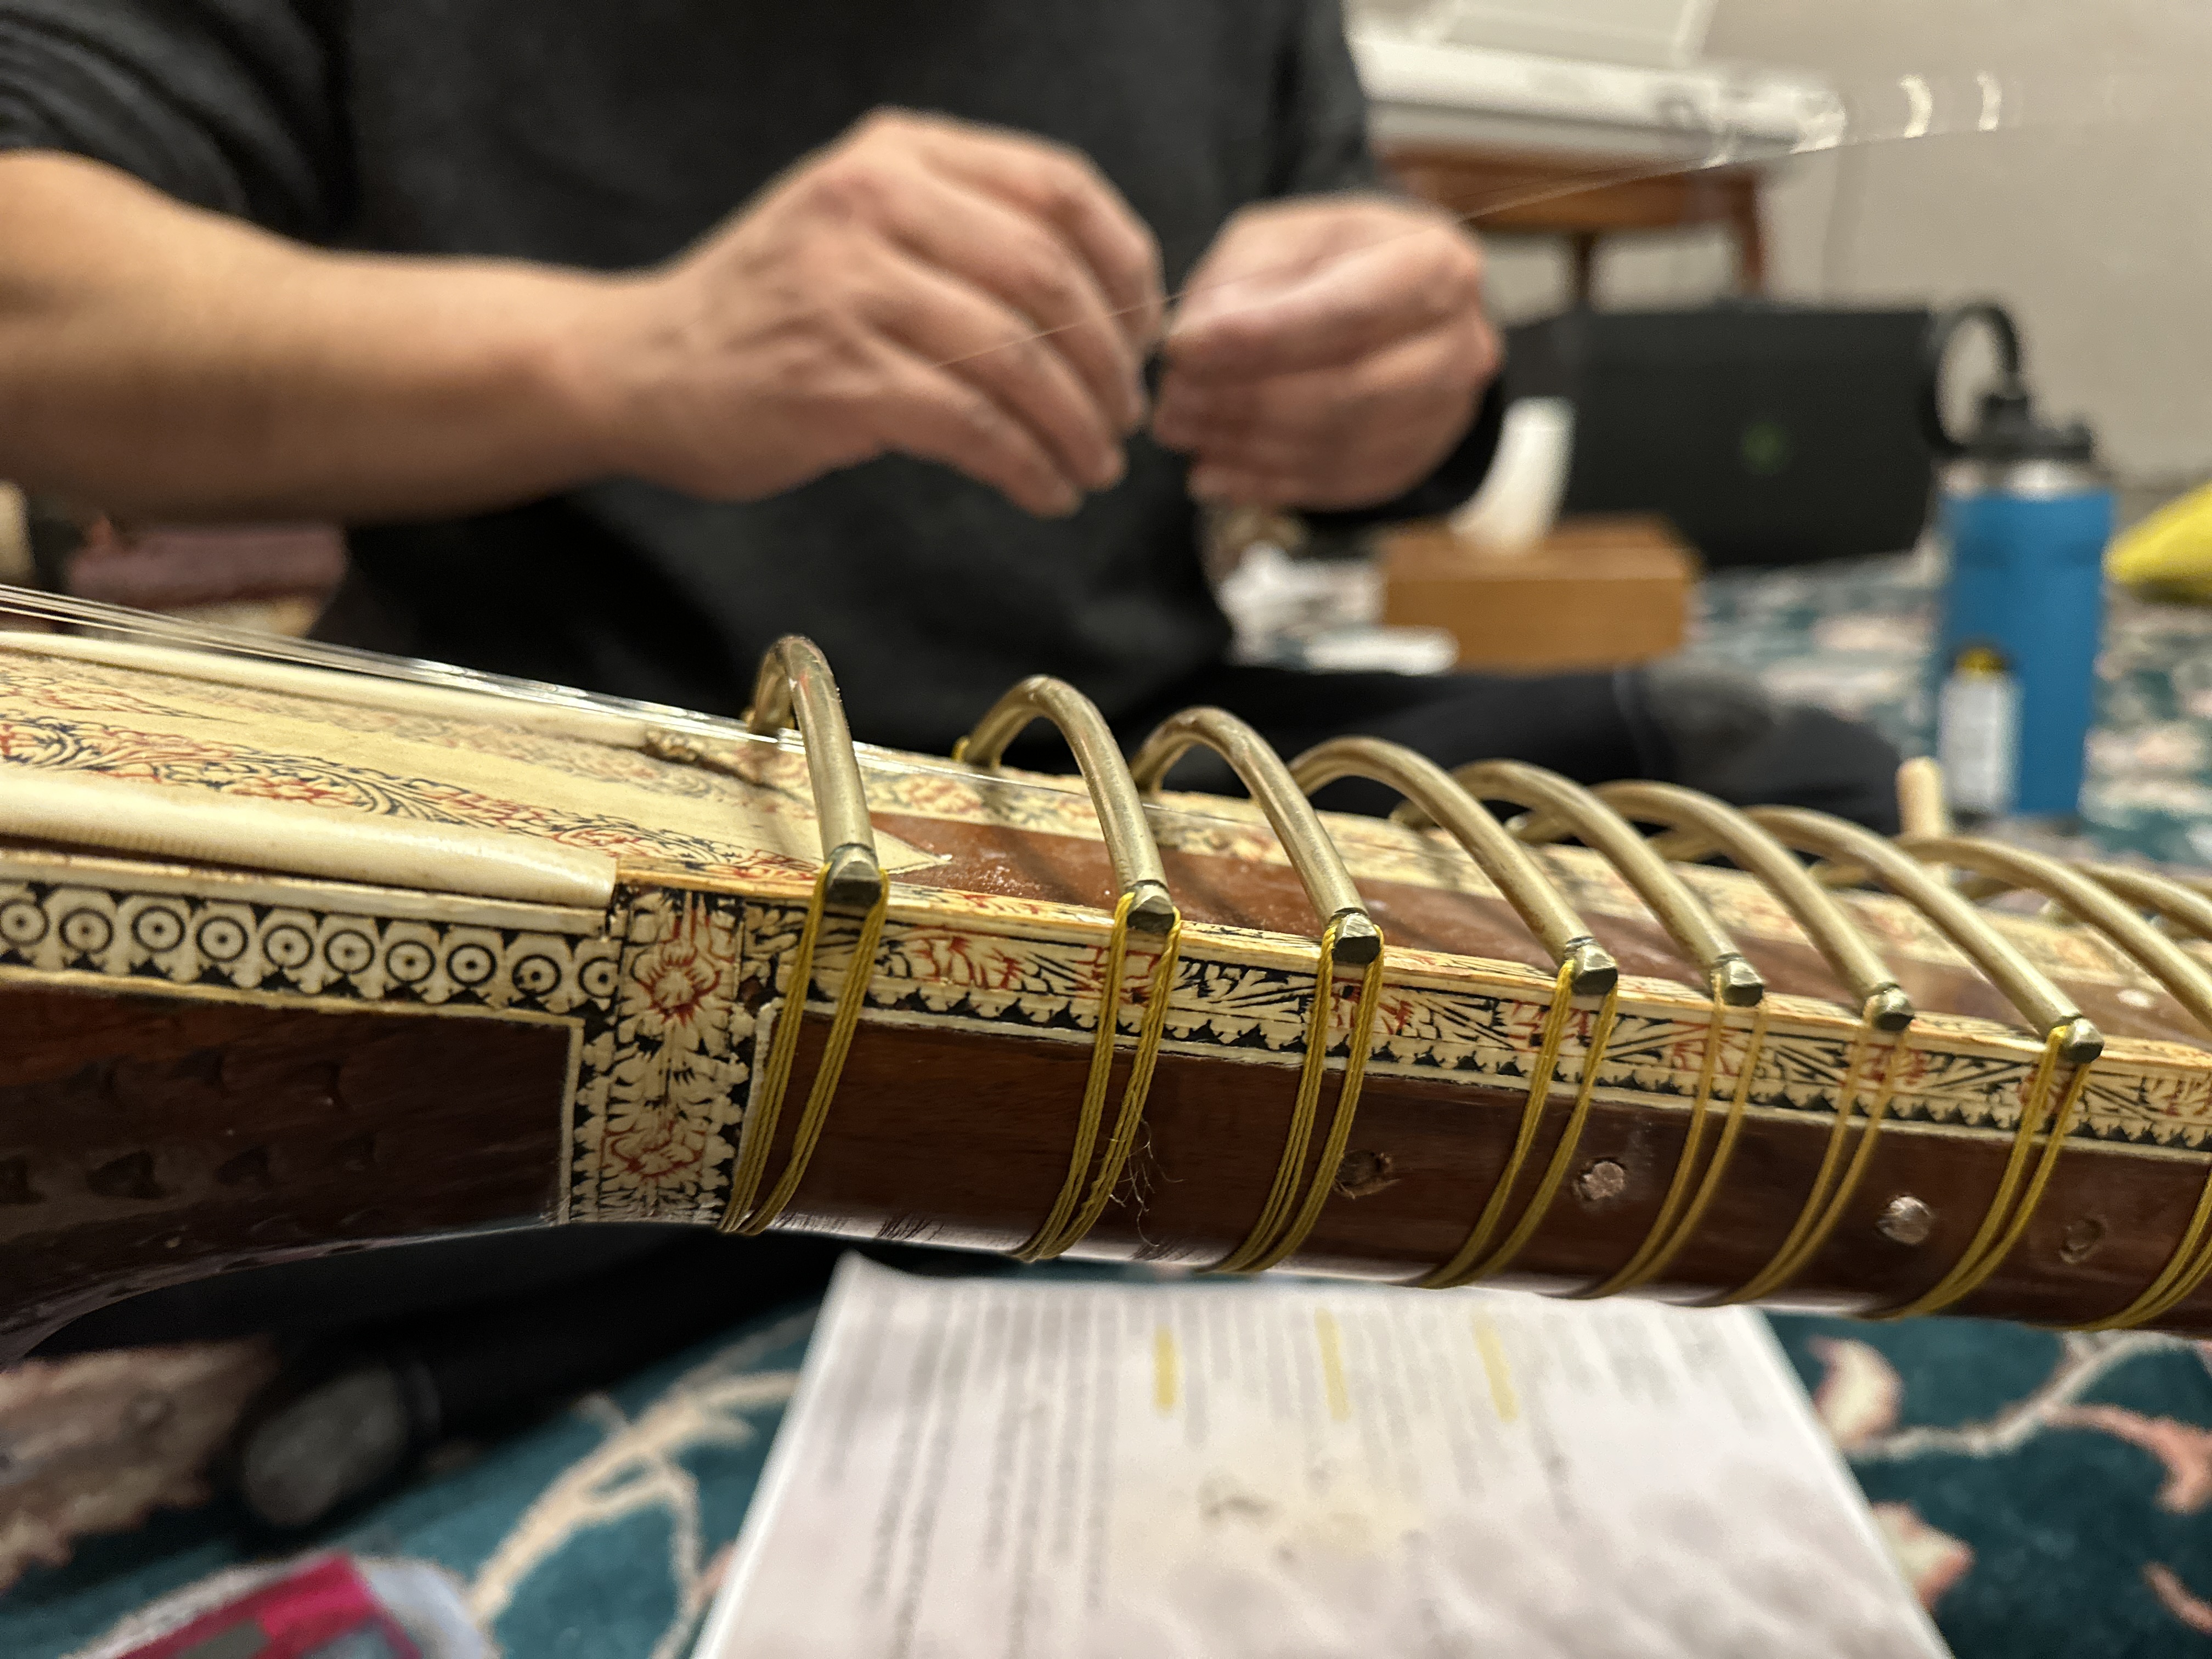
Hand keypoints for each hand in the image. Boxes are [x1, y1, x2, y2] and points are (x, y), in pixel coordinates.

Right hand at [591, 110, 1162, 514]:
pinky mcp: (836, 380)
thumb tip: (1107, 297)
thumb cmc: (773, 309)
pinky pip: (972, 425)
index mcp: (896, 155)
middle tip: (1127, 417)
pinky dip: (1028, 466)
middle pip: (1050, 276)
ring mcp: (850, 290)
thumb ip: (965, 229)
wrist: (638, 366)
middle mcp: (873, 204)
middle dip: (1110, 362)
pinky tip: (1044, 491)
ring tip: (1095, 466)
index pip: (1059, 188)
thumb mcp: (862, 225)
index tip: (1145, 332)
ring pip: (1017, 358)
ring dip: (1078, 426)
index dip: (1126, 266)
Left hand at [1151, 197, 1496, 510]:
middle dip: (1243, 401)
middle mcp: (1458, 342)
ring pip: (1337, 445)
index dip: (1258, 339)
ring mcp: (1444, 411)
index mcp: (1433, 263)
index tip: (1181, 350)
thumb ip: (1241, 278)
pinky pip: (1335, 485)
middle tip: (1171, 403)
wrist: (1396, 305)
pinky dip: (1265, 485)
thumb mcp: (1283, 237)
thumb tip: (1198, 336)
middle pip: (1345, 389)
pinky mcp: (1415, 459)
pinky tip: (1211, 474)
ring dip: (1246, 447)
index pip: (1345, 312)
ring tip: (1182, 433)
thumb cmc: (1333, 260)